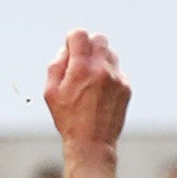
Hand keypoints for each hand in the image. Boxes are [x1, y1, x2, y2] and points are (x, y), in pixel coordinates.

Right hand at [43, 30, 129, 155]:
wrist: (92, 143)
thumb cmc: (68, 118)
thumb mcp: (51, 91)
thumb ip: (57, 64)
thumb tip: (67, 49)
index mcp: (81, 69)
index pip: (80, 34)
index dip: (72, 40)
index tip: (70, 51)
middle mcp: (102, 70)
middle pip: (99, 38)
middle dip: (88, 45)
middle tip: (80, 62)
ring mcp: (117, 79)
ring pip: (110, 53)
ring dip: (99, 60)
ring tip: (90, 79)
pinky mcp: (126, 88)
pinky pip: (117, 71)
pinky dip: (109, 75)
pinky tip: (100, 92)